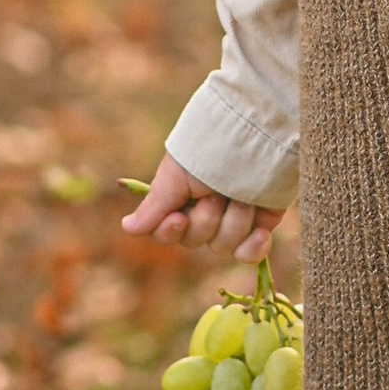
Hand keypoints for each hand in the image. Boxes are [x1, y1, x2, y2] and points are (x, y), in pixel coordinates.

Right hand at [121, 151, 281, 257]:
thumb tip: (127, 228)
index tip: (180, 218)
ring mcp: (234, 217)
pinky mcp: (261, 223)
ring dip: (233, 222)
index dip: (171, 231)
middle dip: (207, 219)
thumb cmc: (213, 148)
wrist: (259, 135)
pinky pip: (250, 254)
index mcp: (182, 195)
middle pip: (194, 240)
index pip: (166, 231)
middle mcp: (206, 208)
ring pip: (222, 246)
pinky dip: (253, 248)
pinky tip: (261, 233)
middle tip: (218, 194)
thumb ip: (156, 204)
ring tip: (245, 197)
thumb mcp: (178, 174)